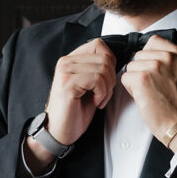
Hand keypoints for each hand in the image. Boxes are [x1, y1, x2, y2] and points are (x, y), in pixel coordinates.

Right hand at [23, 39, 116, 174]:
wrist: (60, 132)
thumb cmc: (76, 111)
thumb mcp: (90, 85)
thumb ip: (99, 69)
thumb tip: (116, 60)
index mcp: (71, 59)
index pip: (99, 45)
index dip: (110, 62)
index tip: (106, 81)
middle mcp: (65, 61)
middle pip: (104, 58)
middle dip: (111, 78)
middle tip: (104, 94)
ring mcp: (65, 71)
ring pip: (103, 69)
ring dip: (107, 88)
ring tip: (99, 100)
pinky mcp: (67, 83)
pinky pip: (97, 80)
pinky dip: (102, 93)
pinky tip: (95, 102)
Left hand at [121, 35, 176, 150]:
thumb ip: (170, 59)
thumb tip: (149, 52)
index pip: (153, 41)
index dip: (148, 56)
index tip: (152, 69)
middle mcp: (168, 57)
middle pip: (139, 55)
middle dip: (141, 70)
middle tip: (153, 86)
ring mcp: (155, 66)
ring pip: (130, 66)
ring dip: (135, 80)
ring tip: (149, 92)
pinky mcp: (142, 79)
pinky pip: (125, 77)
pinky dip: (130, 89)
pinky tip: (143, 97)